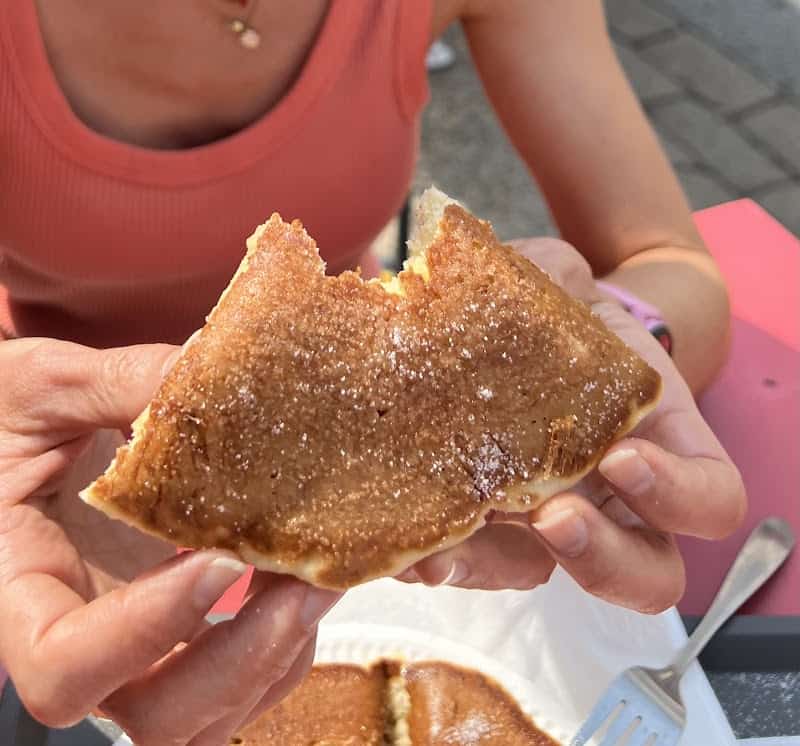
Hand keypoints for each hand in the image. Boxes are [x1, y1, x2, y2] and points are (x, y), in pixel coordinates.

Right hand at [0, 338, 338, 744]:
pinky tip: (301, 582)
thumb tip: (213, 370)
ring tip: (321, 578)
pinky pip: (235, 686)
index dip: (147, 631)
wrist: (16, 442)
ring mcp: (130, 653)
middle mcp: (75, 643)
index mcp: (20, 591)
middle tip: (306, 583)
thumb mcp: (43, 387)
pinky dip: (281, 650)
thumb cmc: (7, 420)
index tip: (217, 558)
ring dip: (275, 655)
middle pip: (153, 719)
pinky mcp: (172, 640)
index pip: (65, 664)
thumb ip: (121, 383)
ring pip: (204, 716)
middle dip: (242, 659)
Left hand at [401, 238, 745, 612]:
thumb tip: (540, 280)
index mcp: (656, 441)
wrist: (492, 329)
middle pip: (646, 574)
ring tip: (448, 548)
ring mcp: (545, 519)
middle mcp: (611, 498)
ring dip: (498, 570)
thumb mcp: (559, 283)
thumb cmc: (549, 309)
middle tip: (551, 515)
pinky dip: (443, 561)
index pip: (711, 496)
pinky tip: (408, 546)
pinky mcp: (483, 525)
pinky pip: (473, 563)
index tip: (621, 458)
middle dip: (604, 558)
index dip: (680, 494)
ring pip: (543, 577)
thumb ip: (558, 277)